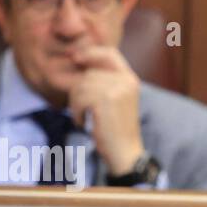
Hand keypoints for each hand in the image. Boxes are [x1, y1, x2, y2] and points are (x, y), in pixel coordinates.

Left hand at [67, 45, 144, 174]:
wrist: (125, 153)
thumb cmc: (116, 129)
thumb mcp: (115, 99)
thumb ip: (104, 80)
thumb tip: (78, 58)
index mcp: (130, 79)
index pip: (110, 53)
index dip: (91, 53)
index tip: (75, 59)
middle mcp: (127, 81)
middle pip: (89, 73)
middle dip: (79, 91)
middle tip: (83, 110)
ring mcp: (117, 89)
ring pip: (82, 85)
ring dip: (76, 103)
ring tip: (84, 117)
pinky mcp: (106, 100)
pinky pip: (79, 97)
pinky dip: (76, 112)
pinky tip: (83, 123)